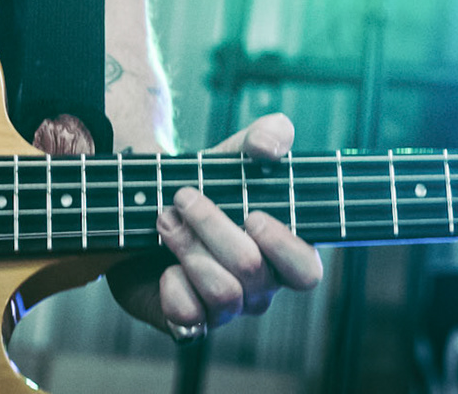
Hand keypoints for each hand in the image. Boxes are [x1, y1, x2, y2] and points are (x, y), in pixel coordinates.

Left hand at [108, 114, 323, 338]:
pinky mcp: (188, 321)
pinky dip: (171, 285)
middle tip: (183, 197)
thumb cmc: (207, 184)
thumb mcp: (235, 153)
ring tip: (164, 220)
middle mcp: (259, 288)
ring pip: (222, 292)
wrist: (150, 205)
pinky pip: (188, 316)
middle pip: (250, 270)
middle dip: (211, 225)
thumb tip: (271, 147)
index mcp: (281, 253)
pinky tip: (163, 265)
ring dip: (187, 247)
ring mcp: (226, 310)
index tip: (252, 214)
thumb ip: (266, 135)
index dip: (283, 247)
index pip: (307, 272)